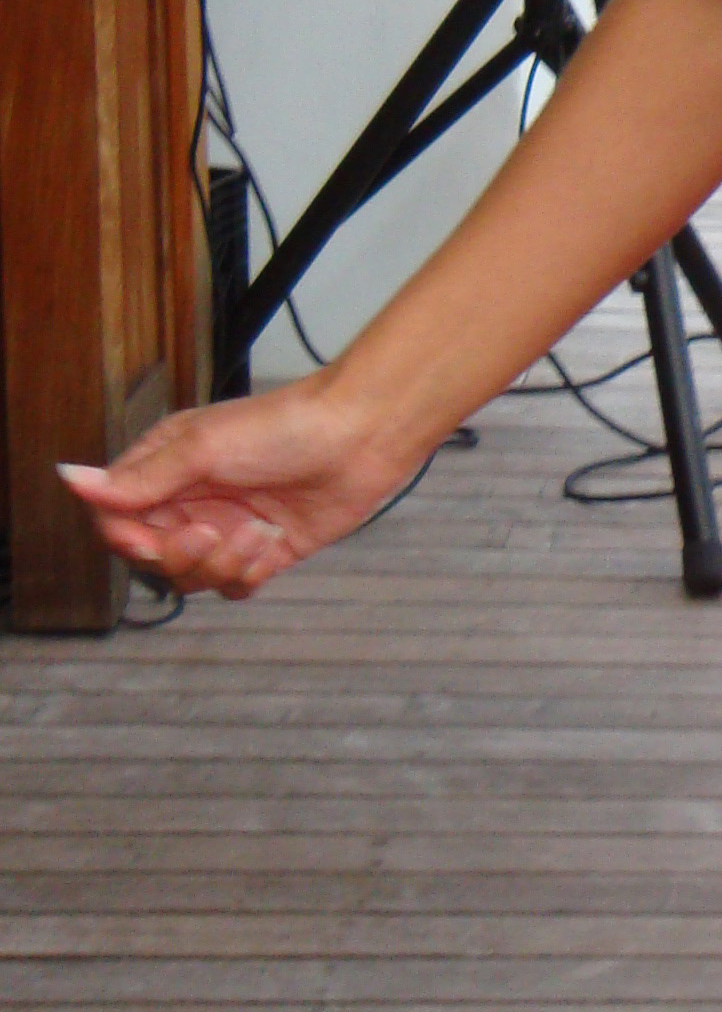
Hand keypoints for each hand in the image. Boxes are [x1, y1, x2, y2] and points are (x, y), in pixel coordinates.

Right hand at [58, 377, 419, 603]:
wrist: (361, 436)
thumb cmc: (286, 426)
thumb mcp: (203, 448)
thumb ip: (140, 477)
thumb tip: (70, 479)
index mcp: (165, 468)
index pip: (116, 519)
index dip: (125, 538)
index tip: (146, 538)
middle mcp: (191, 500)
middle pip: (152, 556)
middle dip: (181, 554)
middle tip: (213, 530)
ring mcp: (227, 527)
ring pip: (192, 578)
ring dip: (222, 564)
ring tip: (257, 532)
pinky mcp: (263, 550)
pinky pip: (235, 585)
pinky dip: (250, 573)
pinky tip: (274, 544)